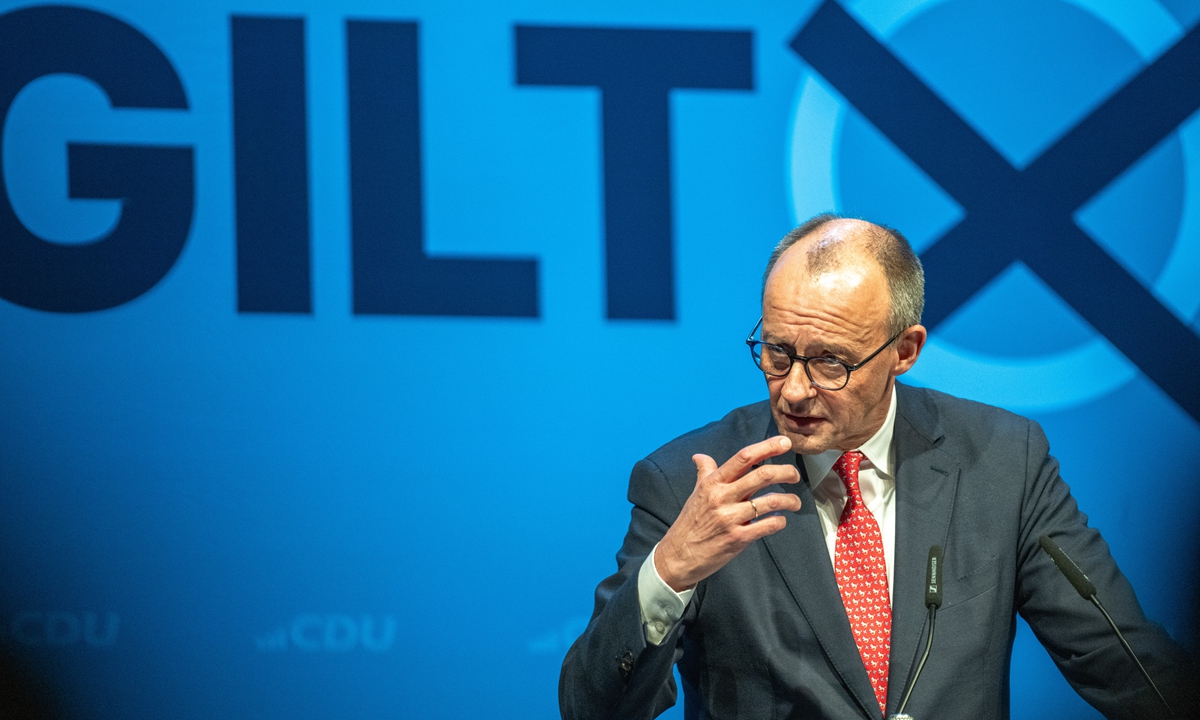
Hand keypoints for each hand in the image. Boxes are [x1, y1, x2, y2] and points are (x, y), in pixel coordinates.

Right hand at [654, 436, 801, 591]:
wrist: (677, 556)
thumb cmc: (689, 523)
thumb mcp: (695, 494)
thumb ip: (704, 473)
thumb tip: (699, 456)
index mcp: (713, 483)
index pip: (743, 457)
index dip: (767, 447)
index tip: (784, 442)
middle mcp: (722, 497)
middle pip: (762, 475)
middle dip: (786, 472)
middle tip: (795, 475)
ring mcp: (730, 518)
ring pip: (770, 501)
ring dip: (789, 500)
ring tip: (795, 502)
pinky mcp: (737, 539)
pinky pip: (767, 525)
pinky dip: (780, 521)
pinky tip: (780, 520)